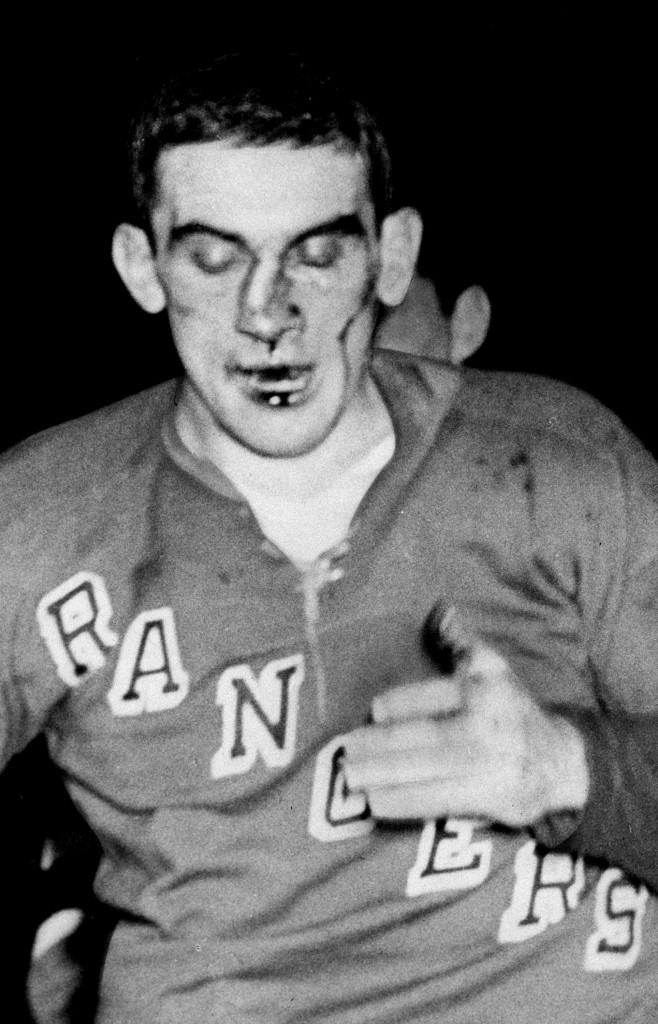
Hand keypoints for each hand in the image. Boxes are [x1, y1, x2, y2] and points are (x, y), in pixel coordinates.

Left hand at [343, 607, 588, 827]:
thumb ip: (461, 641)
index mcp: (484, 688)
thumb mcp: (493, 668)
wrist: (561, 762)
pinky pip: (438, 801)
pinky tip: (376, 802)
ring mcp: (490, 764)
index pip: (433, 696)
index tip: (374, 711)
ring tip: (350, 777)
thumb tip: (438, 611)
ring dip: (383, 775)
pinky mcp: (492, 798)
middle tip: (346, 749)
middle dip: (380, 745)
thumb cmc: (510, 710)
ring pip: (426, 770)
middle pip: (423, 737)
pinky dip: (405, 802)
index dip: (400, 704)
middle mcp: (487, 725)